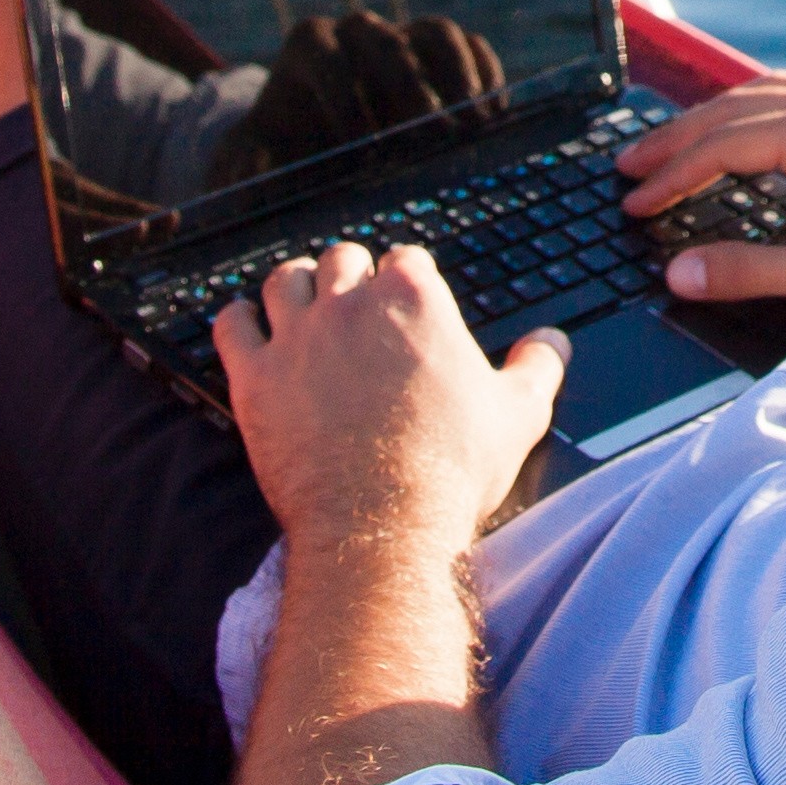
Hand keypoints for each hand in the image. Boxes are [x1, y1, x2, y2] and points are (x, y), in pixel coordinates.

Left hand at [210, 239, 563, 552]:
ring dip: (294, 288)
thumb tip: (553, 342)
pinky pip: (232, 326)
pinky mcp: (255, 378)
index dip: (405, 277)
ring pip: (283, 281)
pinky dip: (239, 321)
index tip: (404, 298)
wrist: (382, 524)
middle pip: (341, 259)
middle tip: (353, 302)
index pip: (405, 259)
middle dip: (348, 276)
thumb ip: (538, 367)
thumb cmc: (450, 470)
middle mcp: (350, 305)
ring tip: (300, 304)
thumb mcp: (518, 415)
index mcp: (414, 300)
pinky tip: (248, 328)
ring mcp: (297, 338)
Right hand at [615, 74, 785, 326]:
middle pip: (736, 109)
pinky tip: (744, 130)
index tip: (634, 202)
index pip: (724, 146)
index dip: (671, 177)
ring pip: (766, 95)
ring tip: (671, 145)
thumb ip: (751, 271)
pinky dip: (755, 111)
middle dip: (677, 139)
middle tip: (629, 166)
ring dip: (713, 119)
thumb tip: (682, 272)